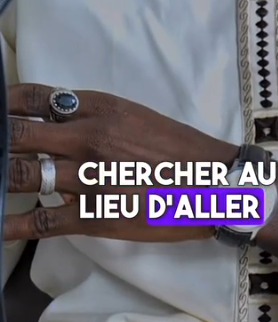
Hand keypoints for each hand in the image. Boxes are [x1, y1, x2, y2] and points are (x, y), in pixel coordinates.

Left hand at [4, 82, 238, 243]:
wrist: (213, 184)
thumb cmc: (176, 149)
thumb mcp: (134, 115)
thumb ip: (92, 115)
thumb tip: (51, 120)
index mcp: (101, 107)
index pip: (35, 97)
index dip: (4, 104)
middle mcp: (88, 138)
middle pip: (19, 133)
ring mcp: (89, 177)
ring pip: (23, 174)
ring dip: (1, 176)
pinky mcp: (94, 215)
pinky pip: (41, 219)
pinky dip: (12, 224)